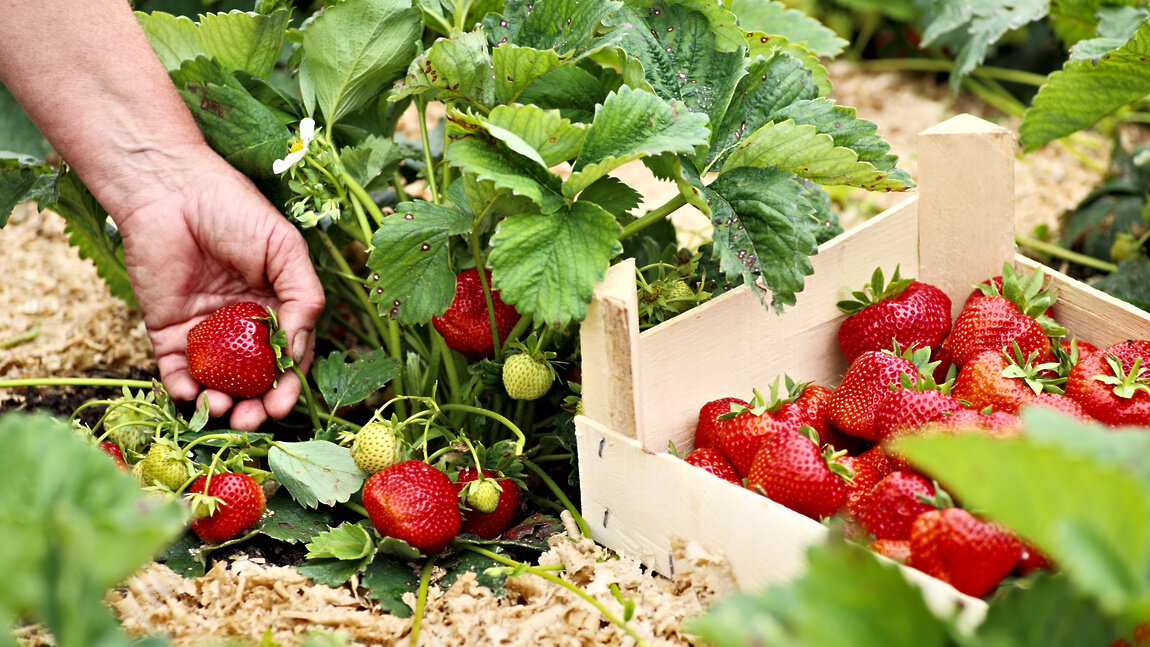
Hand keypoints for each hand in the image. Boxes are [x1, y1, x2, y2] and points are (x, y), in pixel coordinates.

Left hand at [113, 143, 324, 430]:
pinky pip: (177, 372)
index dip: (289, 385)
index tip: (284, 404)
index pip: (289, 358)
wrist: (170, 190)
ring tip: (224, 411)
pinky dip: (184, 391)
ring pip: (219, 383)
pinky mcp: (167, 332)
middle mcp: (245, 325)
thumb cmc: (234, 210)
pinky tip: (194, 397)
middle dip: (256, 405)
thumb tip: (300, 350)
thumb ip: (304, 297)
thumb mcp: (285, 249)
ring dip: (223, 404)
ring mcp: (207, 332)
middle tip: (253, 420)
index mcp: (278, 306)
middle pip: (255, 379)